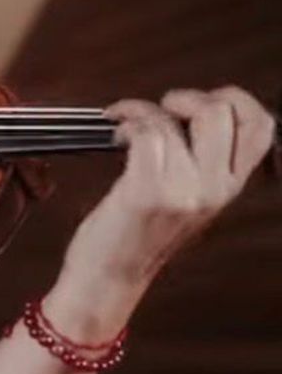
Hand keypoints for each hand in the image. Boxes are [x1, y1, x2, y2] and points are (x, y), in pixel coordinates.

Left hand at [48, 86, 274, 339]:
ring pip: (174, 120)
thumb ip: (201, 161)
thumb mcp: (188, 199)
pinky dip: (126, 120)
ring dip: (141, 110)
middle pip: (221, 112)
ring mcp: (183, 191)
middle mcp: (215, 189)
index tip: (198, 101)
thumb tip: (189, 109)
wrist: (110, 277)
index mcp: (229, 187)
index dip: (235, 98)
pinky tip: (115, 134)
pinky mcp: (147, 192)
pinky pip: (145, 132)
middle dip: (187, 96)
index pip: (262, 127)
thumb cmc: (138, 233)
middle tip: (160, 108)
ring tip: (125, 123)